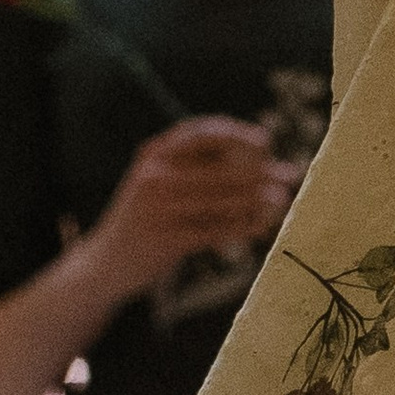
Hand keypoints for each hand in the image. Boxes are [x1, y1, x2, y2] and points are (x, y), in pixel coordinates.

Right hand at [91, 115, 295, 302]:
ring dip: (257, 200)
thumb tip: (251, 153)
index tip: (265, 141)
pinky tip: (262, 227)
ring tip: (283, 200)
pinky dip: (241, 228)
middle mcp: (154, 176)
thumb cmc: (144, 217)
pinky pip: (214, 231)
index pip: (200, 132)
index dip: (237, 134)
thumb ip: (191, 164)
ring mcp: (159, 209)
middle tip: (290, 174)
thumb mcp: (156, 180)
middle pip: (218, 169)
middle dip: (259, 171)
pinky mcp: (166, 240)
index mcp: (153, 154)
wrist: (104, 262)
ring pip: (220, 201)